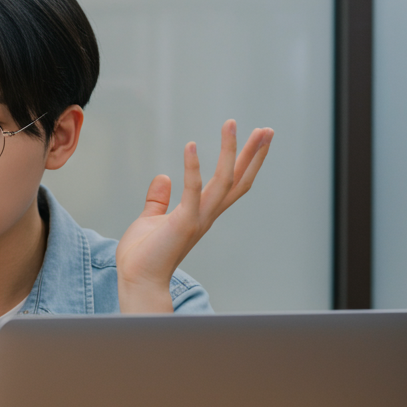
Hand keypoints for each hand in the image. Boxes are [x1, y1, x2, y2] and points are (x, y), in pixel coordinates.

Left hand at [116, 120, 273, 311]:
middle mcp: (206, 215)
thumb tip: (163, 176)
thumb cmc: (143, 256)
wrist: (138, 281)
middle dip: (253, 154)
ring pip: (224, 180)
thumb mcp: (151, 220)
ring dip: (229, 151)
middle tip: (267, 129)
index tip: (257, 139)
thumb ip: (159, 199)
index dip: (245, 161)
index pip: (231, 184)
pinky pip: (192, 190)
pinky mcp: (183, 222)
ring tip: (231, 124)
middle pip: (238, 179)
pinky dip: (193, 168)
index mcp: (202, 213)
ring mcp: (198, 218)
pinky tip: (191, 145)